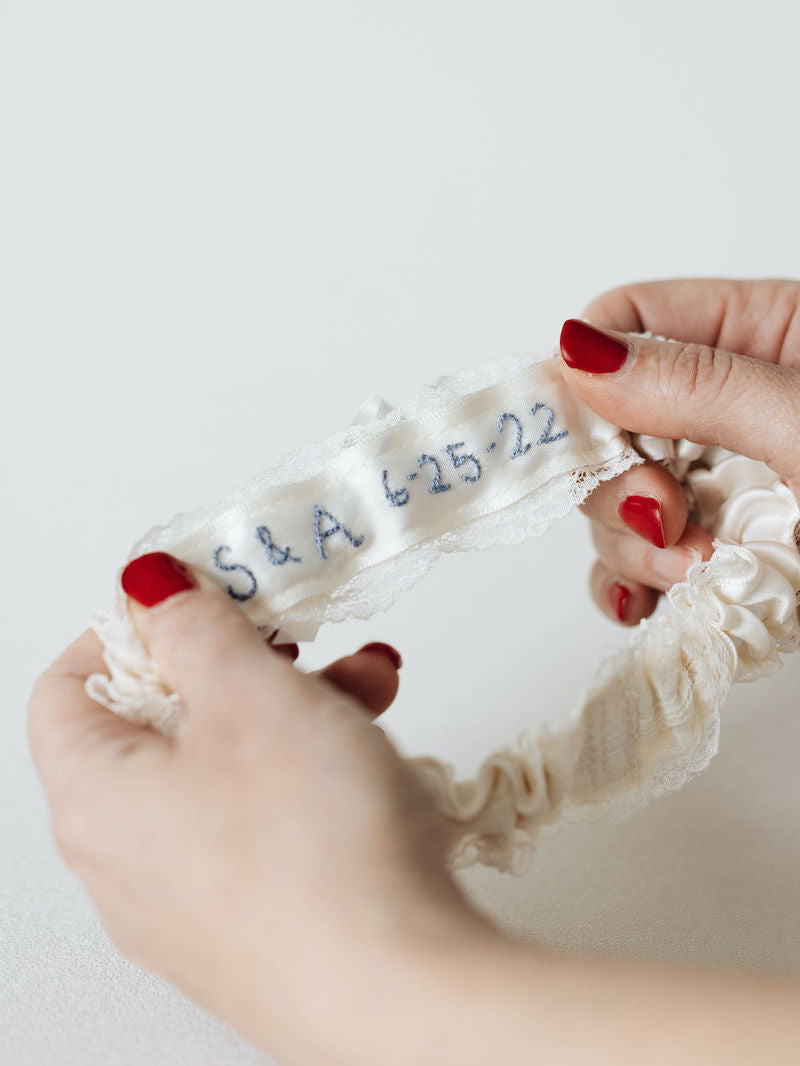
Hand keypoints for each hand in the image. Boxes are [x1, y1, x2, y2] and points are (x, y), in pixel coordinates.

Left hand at [27, 554, 493, 1064]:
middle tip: (294, 639)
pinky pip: (266, 826)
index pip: (67, 687)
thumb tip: (151, 587)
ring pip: (226, 773)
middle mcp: (127, 861)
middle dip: (238, 664)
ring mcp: (191, 903)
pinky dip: (309, 776)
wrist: (402, 995)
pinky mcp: (257, 924)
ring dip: (292, 713)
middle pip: (160, 727)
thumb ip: (194, 626)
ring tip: (367, 689)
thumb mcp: (251, 693)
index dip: (127, 629)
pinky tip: (373, 761)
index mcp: (96, 796)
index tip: (196, 601)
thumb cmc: (316, 850)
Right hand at [558, 278, 799, 624]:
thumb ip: (701, 386)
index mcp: (764, 331)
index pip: (625, 321)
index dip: (584, 381)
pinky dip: (636, 585)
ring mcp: (726, 479)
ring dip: (640, 549)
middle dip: (622, 485)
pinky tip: (646, 604)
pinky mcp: (725, 547)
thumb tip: (580, 353)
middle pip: (608, 421)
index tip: (592, 452)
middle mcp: (733, 401)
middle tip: (674, 523)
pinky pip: (644, 560)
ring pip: (622, 499)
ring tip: (704, 574)